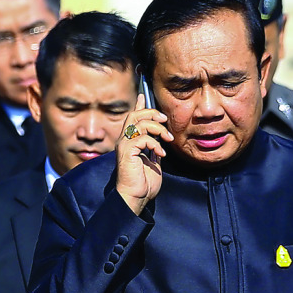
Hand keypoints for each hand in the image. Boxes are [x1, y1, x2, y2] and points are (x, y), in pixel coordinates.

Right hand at [115, 94, 172, 215]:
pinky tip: (161, 153)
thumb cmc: (143, 184)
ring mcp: (124, 145)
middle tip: (165, 120)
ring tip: (168, 139)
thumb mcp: (153, 162)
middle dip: (151, 113)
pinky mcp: (126, 151)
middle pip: (135, 115)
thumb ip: (154, 149)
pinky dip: (154, 143)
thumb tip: (161, 141)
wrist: (136, 198)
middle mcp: (124, 141)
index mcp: (130, 142)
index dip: (139, 105)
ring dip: (157, 128)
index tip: (144, 95)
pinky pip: (141, 137)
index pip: (133, 118)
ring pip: (139, 123)